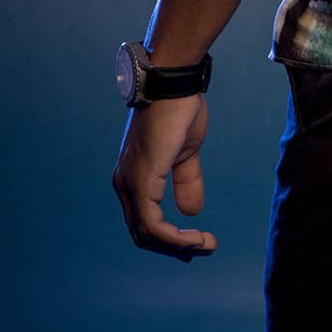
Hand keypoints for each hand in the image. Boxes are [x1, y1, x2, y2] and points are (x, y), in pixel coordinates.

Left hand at [112, 94, 217, 261]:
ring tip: (206, 244)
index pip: (145, 220)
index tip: (198, 240)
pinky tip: (196, 237)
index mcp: (133, 177)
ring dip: (179, 246)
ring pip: (148, 234)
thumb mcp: (186, 152)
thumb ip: (186, 181)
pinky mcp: (142, 182)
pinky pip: (153, 225)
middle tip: (204, 247)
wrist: (174, 84)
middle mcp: (124, 184)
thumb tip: (192, 213)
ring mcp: (130, 184)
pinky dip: (175, 238)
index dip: (170, 236)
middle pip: (143, 233)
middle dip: (175, 247)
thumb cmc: (179, 110)